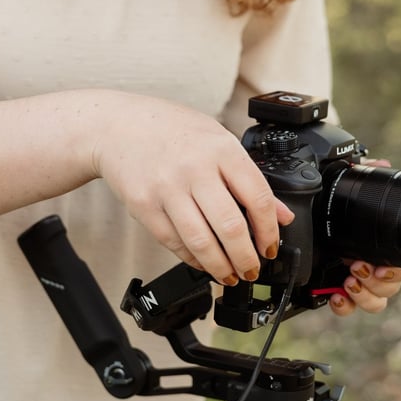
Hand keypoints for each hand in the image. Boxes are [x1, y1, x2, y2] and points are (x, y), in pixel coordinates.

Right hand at [92, 93, 293, 285]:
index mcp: (221, 150)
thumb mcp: (219, 142)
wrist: (119, 126)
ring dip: (220, 266)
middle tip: (252, 269)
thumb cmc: (173, 131)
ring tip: (230, 274)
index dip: (269, 231)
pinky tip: (203, 262)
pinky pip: (173, 242)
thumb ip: (250, 178)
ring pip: (201, 241)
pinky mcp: (144, 205)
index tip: (270, 247)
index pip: (257, 197)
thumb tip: (281, 214)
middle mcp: (195, 169)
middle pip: (230, 226)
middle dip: (246, 258)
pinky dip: (192, 258)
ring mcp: (167, 188)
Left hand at [327, 156, 400, 316]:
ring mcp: (359, 282)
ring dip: (365, 294)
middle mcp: (375, 267)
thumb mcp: (347, 189)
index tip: (383, 266)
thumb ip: (364, 175)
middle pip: (391, 286)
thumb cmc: (333, 208)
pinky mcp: (339, 292)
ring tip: (349, 281)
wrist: (305, 225)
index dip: (397, 270)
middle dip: (377, 281)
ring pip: (376, 301)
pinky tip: (336, 297)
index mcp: (382, 247)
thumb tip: (381, 164)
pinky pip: (350, 308)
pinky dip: (345, 306)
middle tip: (358, 268)